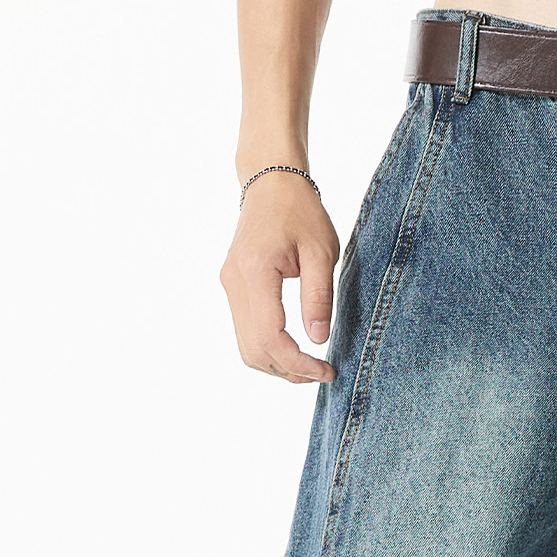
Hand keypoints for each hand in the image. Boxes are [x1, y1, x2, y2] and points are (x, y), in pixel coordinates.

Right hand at [220, 172, 340, 383]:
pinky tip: (294, 349)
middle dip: (288, 371)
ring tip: (310, 366)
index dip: (298, 363)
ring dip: (277, 365)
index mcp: (256, 271)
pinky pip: (245, 332)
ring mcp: (230, 287)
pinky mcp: (233, 288)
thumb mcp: (322, 251)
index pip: (270, 337)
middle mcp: (235, 283)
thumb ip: (319, 296)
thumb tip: (318, 340)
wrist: (271, 183)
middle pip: (254, 350)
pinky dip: (269, 349)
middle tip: (322, 373)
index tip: (326, 370)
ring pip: (246, 347)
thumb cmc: (300, 211)